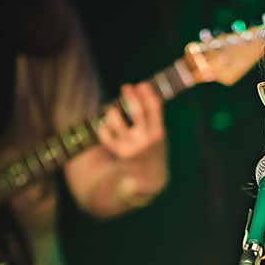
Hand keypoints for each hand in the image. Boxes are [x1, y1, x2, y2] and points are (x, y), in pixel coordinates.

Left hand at [96, 82, 167, 202]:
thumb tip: (143, 90)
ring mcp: (133, 147)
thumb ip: (155, 118)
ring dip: (112, 112)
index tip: (142, 85)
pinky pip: (106, 137)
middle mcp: (147, 140)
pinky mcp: (121, 155)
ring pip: (117, 122)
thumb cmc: (154, 152)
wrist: (150, 179)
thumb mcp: (160, 137)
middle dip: (130, 97)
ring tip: (112, 111)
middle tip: (126, 87)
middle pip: (136, 112)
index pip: (154, 108)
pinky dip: (103, 129)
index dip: (147, 94)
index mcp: (159, 133)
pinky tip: (104, 127)